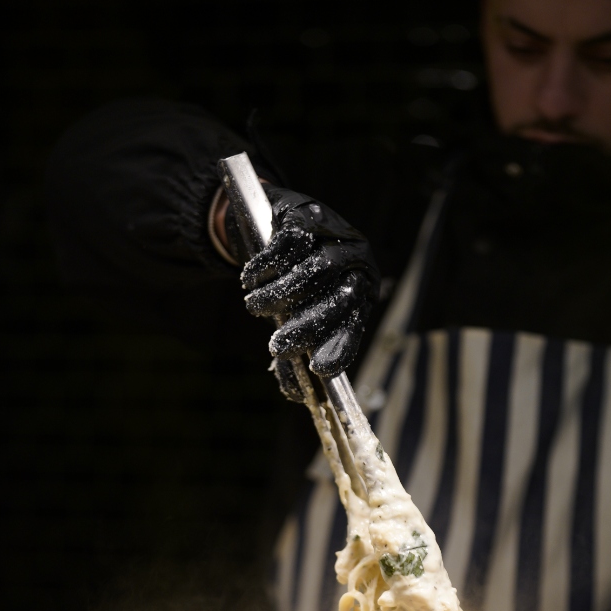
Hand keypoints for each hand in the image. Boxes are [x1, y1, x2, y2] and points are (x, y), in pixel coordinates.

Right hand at [238, 189, 379, 398]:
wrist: (275, 224)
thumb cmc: (292, 281)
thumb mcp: (296, 314)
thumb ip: (297, 351)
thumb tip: (296, 395)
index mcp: (361, 292)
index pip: (355, 323)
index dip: (340, 346)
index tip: (317, 368)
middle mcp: (357, 262)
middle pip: (338, 299)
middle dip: (306, 328)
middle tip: (276, 346)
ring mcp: (335, 236)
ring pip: (312, 272)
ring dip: (278, 296)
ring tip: (254, 308)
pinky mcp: (308, 215)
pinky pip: (289, 245)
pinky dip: (265, 268)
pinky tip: (249, 280)